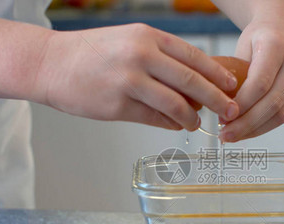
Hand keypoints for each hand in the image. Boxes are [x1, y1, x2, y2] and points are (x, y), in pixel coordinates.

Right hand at [33, 24, 239, 130]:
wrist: (51, 63)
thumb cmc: (92, 53)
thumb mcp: (129, 41)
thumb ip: (160, 59)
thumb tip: (191, 83)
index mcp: (147, 36)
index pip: (193, 56)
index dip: (217, 74)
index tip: (232, 86)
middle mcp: (141, 55)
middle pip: (191, 81)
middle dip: (216, 99)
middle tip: (231, 111)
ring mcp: (129, 80)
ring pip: (175, 104)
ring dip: (192, 117)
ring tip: (198, 123)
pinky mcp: (118, 105)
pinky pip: (154, 119)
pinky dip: (170, 124)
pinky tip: (177, 126)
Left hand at [219, 13, 283, 141]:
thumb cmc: (259, 37)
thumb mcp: (241, 47)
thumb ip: (233, 73)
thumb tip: (214, 104)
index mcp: (276, 46)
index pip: (260, 83)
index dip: (242, 104)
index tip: (223, 117)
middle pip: (272, 103)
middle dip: (246, 124)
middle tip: (225, 135)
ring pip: (281, 114)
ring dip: (255, 130)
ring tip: (233, 136)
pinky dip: (263, 127)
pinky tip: (246, 131)